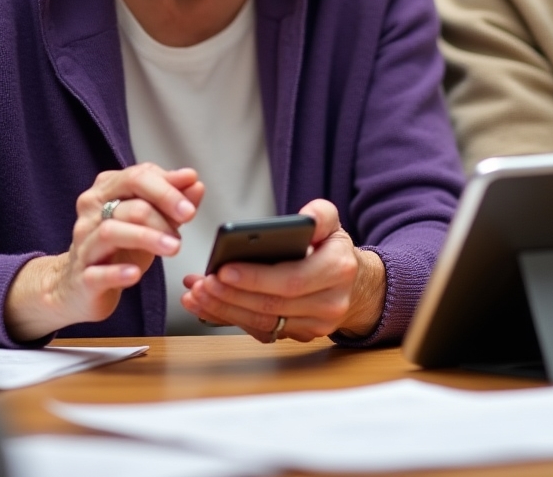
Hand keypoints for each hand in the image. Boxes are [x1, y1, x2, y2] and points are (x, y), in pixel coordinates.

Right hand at [4, 163, 203, 341]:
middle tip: (188, 218)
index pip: (138, 176)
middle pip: (128, 198)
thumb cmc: (120, 248)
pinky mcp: (82, 277)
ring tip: (174, 246)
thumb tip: (194, 182)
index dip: (169, 186)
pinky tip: (136, 273)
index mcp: (106, 190)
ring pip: (112, 230)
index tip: (190, 201)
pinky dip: (118, 272)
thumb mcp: (150, 220)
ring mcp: (83, 244)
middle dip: (163, 205)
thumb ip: (173, 200)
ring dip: (148, 236)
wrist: (79, 286)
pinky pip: (97, 272)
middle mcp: (91, 212)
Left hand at [181, 198, 385, 341]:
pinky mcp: (300, 337)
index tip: (223, 269)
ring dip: (225, 310)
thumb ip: (320, 214)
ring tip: (197, 293)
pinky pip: (261, 332)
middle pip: (272, 305)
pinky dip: (231, 320)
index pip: (291, 279)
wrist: (355, 285)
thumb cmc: (333, 249)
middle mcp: (330, 303)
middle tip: (201, 283)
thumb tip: (303, 218)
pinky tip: (208, 306)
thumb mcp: (333, 223)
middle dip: (231, 296)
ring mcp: (315, 326)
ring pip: (264, 324)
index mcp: (338, 269)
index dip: (255, 278)